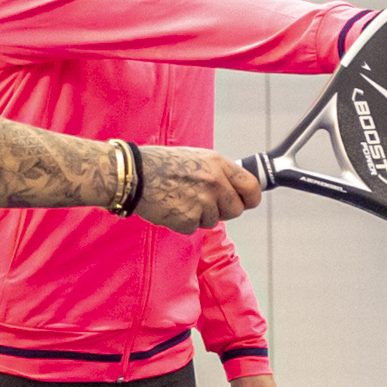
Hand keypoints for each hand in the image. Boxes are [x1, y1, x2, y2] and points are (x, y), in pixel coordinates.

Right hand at [133, 143, 261, 230]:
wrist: (134, 175)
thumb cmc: (160, 164)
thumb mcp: (196, 158)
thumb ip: (217, 172)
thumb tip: (232, 188)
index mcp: (218, 164)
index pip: (252, 186)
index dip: (251, 198)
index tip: (247, 202)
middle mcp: (215, 183)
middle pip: (236, 210)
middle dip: (223, 210)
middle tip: (203, 203)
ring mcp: (203, 203)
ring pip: (214, 221)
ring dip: (200, 216)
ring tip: (180, 199)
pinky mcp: (189, 219)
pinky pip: (194, 228)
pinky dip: (183, 222)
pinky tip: (171, 207)